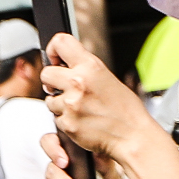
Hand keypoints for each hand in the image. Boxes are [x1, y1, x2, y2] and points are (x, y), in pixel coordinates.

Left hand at [40, 29, 158, 168]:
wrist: (132, 135)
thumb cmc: (124, 109)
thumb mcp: (107, 77)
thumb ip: (84, 68)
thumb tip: (61, 64)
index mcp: (91, 66)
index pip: (60, 42)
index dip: (53, 49)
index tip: (55, 59)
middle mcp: (78, 82)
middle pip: (46, 73)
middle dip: (52, 82)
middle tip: (65, 89)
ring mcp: (71, 103)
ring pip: (49, 99)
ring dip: (60, 104)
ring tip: (81, 108)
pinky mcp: (67, 123)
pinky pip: (56, 118)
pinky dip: (66, 120)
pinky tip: (82, 120)